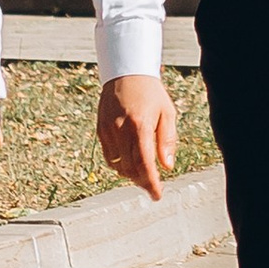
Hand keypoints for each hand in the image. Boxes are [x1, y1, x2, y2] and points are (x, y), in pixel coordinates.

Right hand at [97, 75, 177, 201]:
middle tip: (152, 186)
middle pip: (131, 168)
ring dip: (131, 174)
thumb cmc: (150, 92)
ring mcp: (108, 131)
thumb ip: (167, 141)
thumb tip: (167, 166)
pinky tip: (129, 163)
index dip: (151, 183)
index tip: (157, 195)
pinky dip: (119, 165)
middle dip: (142, 181)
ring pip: (118, 166)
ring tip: (143, 175)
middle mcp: (121, 130)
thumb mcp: (167, 113)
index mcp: (140, 126)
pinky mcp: (100, 130)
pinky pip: (109, 157)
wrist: (126, 72)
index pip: (145, 163)